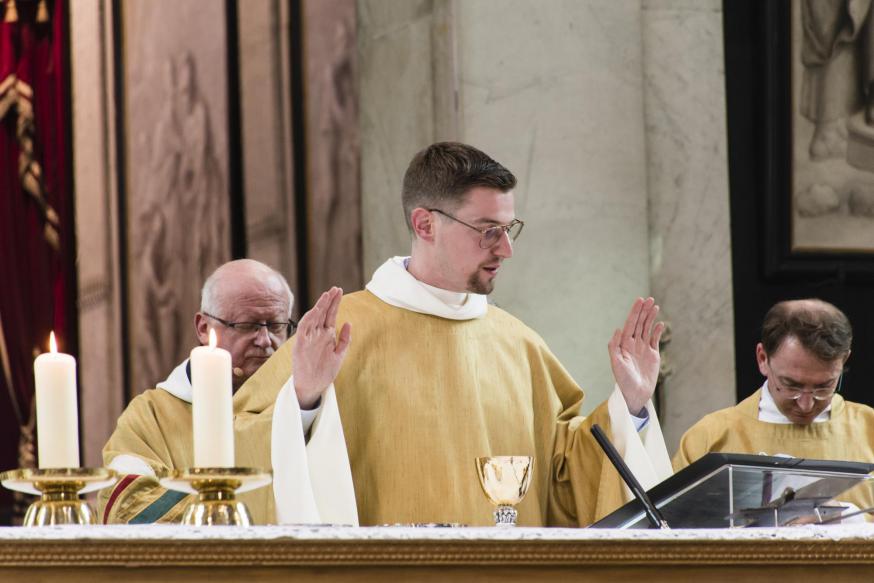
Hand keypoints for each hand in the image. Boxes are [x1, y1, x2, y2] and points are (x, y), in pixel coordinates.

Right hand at [292, 287, 351, 408]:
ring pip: (313, 318)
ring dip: (319, 306)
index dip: (335, 303)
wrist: (313, 388)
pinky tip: (315, 310)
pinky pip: (304, 329)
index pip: (330, 315)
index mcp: (326, 336)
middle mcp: (317, 335)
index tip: (339, 291)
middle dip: (329, 301)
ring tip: (327, 295)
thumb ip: (345, 340)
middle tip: (335, 288)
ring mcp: (308, 339)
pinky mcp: (300, 345)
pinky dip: (309, 319)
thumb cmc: (325, 372)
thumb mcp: (339, 355)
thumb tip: (348, 323)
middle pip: (323, 314)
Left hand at [608, 297, 664, 415]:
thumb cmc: (623, 380)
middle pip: (639, 323)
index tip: (640, 301)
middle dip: (643, 311)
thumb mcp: (616, 363)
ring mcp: (643, 348)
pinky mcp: (652, 355)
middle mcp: (633, 344)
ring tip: (655, 306)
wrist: (635, 394)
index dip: (634, 312)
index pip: (630, 324)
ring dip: (650, 318)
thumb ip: (614, 346)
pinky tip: (660, 323)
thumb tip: (618, 329)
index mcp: (624, 344)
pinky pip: (655, 339)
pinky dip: (657, 331)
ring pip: (647, 329)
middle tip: (649, 299)